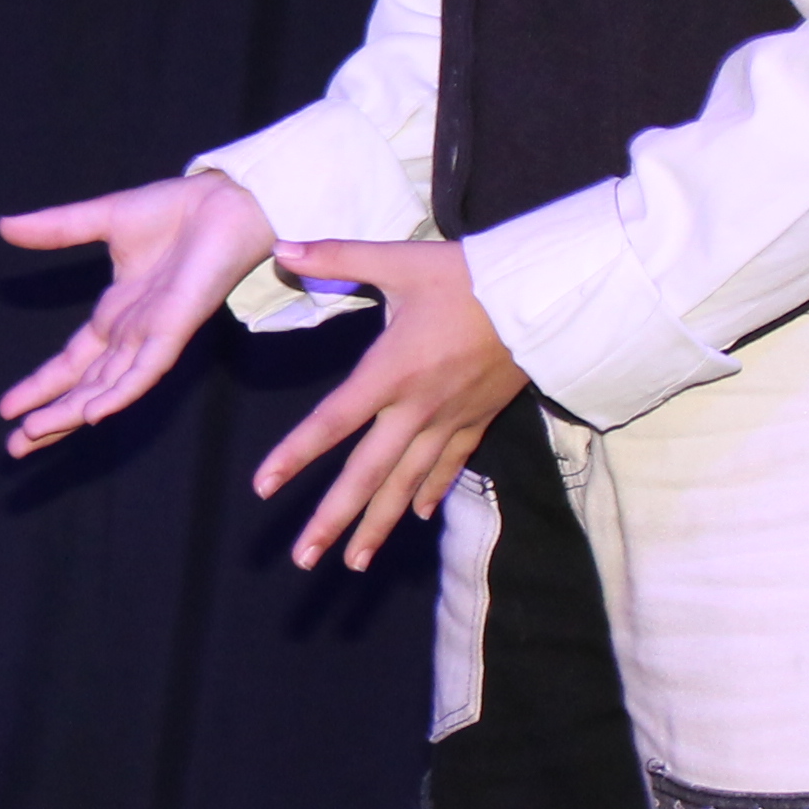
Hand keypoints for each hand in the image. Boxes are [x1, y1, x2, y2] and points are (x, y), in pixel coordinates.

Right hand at [0, 173, 275, 456]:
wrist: (223, 200)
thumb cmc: (176, 211)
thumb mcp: (102, 219)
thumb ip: (55, 229)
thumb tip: (3, 227)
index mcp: (116, 313)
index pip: (71, 363)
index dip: (41, 386)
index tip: (8, 410)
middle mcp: (132, 333)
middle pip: (83, 387)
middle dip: (49, 416)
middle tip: (14, 447)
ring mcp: (153, 336)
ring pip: (106, 388)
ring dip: (71, 413)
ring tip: (34, 435)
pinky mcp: (175, 330)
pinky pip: (145, 370)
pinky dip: (119, 393)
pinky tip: (93, 414)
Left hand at [250, 237, 529, 573]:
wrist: (545, 295)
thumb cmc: (467, 275)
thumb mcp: (398, 259)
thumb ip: (337, 256)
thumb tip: (283, 246)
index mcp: (390, 372)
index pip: (332, 422)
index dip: (296, 456)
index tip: (263, 487)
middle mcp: (417, 408)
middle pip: (368, 475)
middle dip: (334, 520)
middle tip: (304, 558)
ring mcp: (451, 420)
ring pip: (407, 484)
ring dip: (378, 525)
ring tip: (353, 562)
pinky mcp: (478, 419)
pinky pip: (449, 466)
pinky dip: (429, 492)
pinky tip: (416, 516)